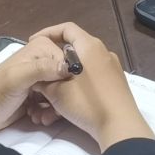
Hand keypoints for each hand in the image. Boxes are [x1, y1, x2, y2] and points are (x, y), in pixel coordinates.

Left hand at [0, 31, 74, 140]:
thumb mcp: (19, 77)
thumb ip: (42, 69)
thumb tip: (69, 68)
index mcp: (42, 49)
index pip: (70, 63)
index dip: (68, 81)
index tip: (61, 96)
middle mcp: (44, 61)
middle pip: (67, 80)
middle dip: (61, 98)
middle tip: (51, 110)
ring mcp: (41, 80)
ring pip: (62, 94)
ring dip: (54, 108)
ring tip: (42, 117)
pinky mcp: (38, 96)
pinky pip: (54, 104)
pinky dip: (48, 113)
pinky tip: (37, 117)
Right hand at [28, 23, 152, 149]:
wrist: (119, 126)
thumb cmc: (87, 103)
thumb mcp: (57, 92)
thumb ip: (44, 80)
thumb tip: (39, 78)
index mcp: (90, 46)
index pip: (67, 28)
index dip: (48, 32)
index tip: (34, 43)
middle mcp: (103, 52)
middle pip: (74, 48)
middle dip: (55, 60)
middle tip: (41, 72)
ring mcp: (111, 68)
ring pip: (82, 66)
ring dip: (64, 77)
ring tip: (51, 95)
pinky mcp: (115, 83)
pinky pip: (92, 77)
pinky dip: (77, 85)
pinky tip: (67, 103)